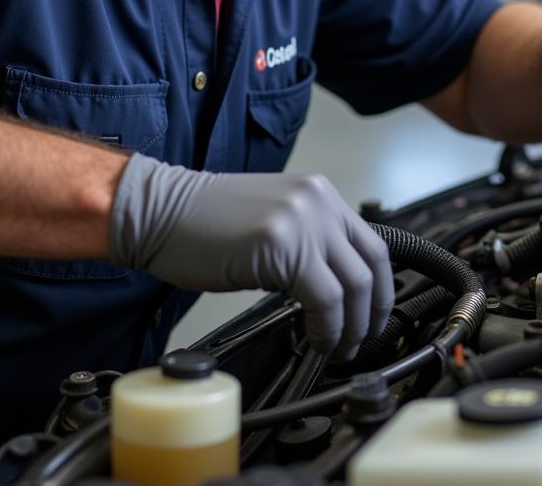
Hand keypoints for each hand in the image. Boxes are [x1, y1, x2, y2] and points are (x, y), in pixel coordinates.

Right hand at [109, 154, 393, 358]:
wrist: (160, 211)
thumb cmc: (204, 223)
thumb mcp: (274, 219)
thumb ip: (309, 239)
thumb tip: (336, 285)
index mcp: (319, 194)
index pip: (373, 243)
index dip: (381, 287)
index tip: (375, 314)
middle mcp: (318, 201)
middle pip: (372, 265)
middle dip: (374, 311)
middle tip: (364, 339)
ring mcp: (302, 220)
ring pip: (354, 285)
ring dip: (352, 326)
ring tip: (339, 346)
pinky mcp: (282, 245)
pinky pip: (324, 298)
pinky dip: (327, 328)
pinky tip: (316, 339)